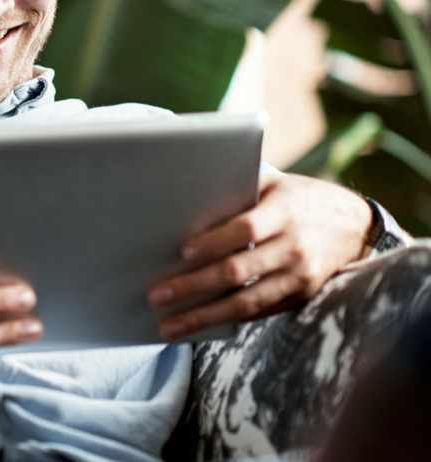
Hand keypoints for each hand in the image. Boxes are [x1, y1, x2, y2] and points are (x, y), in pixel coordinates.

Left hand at [148, 170, 372, 339]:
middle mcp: (294, 246)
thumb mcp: (273, 183)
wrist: (354, 225)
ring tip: (168, 327)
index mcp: (285, 210)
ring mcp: (300, 276)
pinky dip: (227, 321)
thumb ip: (237, 190)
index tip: (182, 252)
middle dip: (193, 286)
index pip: (246, 229)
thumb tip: (184, 202)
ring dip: (203, 316)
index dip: (214, 241)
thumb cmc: (297, 197)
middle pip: (237, 271)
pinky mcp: (301, 296)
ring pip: (246, 302)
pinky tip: (198, 326)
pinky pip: (259, 312)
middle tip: (156, 296)